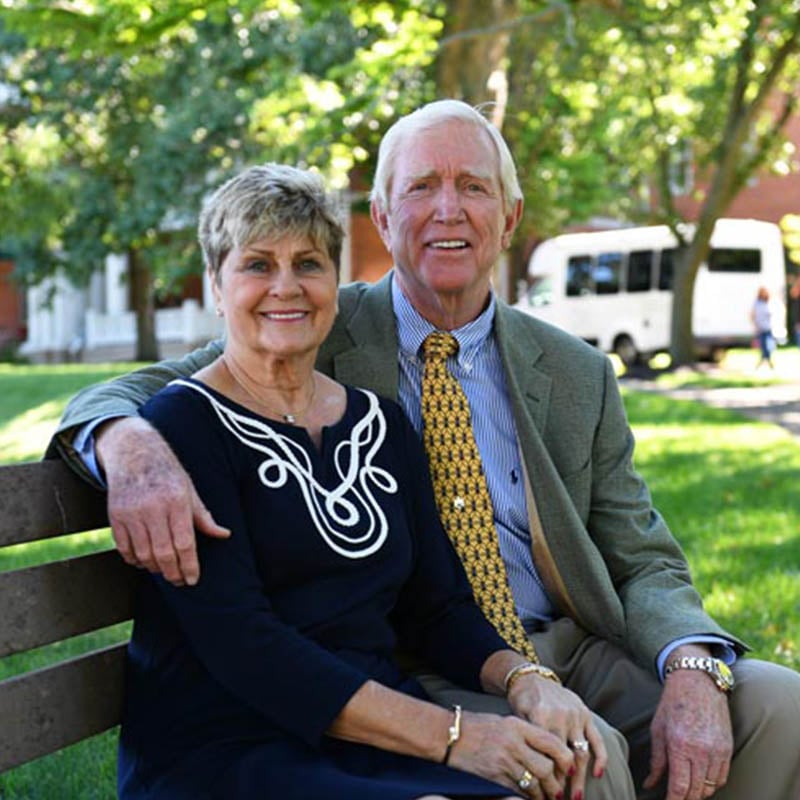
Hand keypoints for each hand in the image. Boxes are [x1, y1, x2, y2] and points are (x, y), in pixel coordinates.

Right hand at [96, 416, 229, 585]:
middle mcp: (153, 508)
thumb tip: (224, 535)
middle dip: (173, 572)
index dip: (189, 565)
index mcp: (177, 501)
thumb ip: (204, 517)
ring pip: (143, 554)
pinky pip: (124, 549)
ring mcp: (132, 513)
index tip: (193, 580)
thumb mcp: (190, 491)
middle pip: (164, 553)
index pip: (184, 543)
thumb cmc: (168, 473)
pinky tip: (145, 562)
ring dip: (155, 568)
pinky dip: (135, 560)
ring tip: (165, 571)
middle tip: (179, 581)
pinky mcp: (115, 517)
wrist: (134, 454)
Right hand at [448, 711, 573, 799]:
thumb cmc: (478, 726)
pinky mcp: (494, 777)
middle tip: (560, 791)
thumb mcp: (505, 721)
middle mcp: (512, 743)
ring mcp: (503, 761)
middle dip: (556, 783)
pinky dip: (527, 797)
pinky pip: (518, 791)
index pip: (551, 743)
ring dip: (544, 794)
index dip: (566, 758)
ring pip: (534, 783)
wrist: (449, 735)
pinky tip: (531, 798)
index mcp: (517, 725)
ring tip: (549, 797)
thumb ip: (527, 734)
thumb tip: (552, 751)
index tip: (571, 768)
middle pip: (546, 768)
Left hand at [508, 674, 606, 797]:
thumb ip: (529, 740)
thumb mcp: (518, 717)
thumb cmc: (521, 701)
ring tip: (576, 797)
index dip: (547, 777)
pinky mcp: (586, 714)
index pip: (547, 753)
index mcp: (541, 715)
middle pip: (565, 757)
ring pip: (581, 753)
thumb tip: (534, 773)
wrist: (531, 677)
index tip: (545, 794)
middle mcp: (561, 716)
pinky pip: (597, 739)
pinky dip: (600, 758)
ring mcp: (576, 715)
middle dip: (563, 783)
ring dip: (580, 778)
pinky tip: (597, 775)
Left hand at [644, 660, 732, 799]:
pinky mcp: (727, 748)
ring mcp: (717, 750)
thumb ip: (656, 761)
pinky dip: (711, 784)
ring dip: (698, 794)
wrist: (697, 681)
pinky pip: (722, 777)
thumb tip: (649, 785)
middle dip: (685, 799)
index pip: (680, 787)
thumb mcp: (658, 729)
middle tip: (675, 798)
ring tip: (686, 791)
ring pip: (710, 787)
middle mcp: (701, 750)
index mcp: (680, 745)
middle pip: (696, 792)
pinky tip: (700, 781)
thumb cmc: (673, 703)